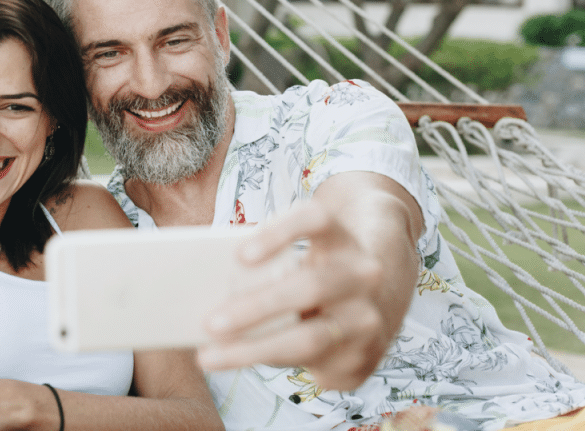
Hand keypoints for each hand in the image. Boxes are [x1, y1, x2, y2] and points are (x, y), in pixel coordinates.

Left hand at [197, 199, 398, 390]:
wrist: (379, 302)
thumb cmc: (316, 273)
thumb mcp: (302, 258)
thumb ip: (266, 268)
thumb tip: (205, 291)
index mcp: (341, 236)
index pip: (316, 219)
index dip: (279, 233)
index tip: (239, 255)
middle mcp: (363, 273)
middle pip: (310, 286)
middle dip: (255, 308)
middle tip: (209, 323)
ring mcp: (368, 318)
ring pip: (310, 339)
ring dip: (254, 349)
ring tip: (210, 356)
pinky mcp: (363, 357)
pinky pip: (310, 364)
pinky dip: (267, 362)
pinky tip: (237, 361)